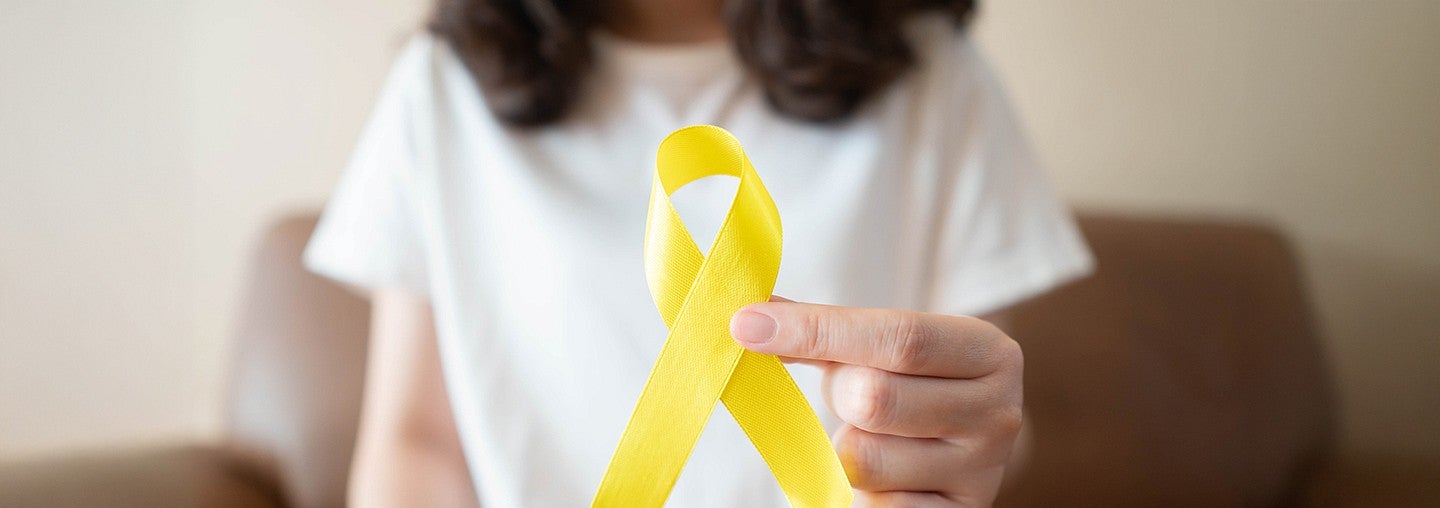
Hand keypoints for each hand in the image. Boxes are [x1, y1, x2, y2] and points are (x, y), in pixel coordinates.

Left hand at [730, 298, 1023, 506]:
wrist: (961, 449)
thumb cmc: (912, 385)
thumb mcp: (890, 349)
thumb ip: (827, 331)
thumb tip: (751, 319)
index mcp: (989, 353)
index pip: (899, 336)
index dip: (816, 329)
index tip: (747, 325)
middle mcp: (997, 414)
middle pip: (875, 397)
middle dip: (837, 392)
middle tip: (846, 394)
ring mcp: (980, 475)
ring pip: (863, 458)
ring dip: (844, 447)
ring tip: (873, 438)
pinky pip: (873, 505)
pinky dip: (857, 490)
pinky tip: (881, 476)